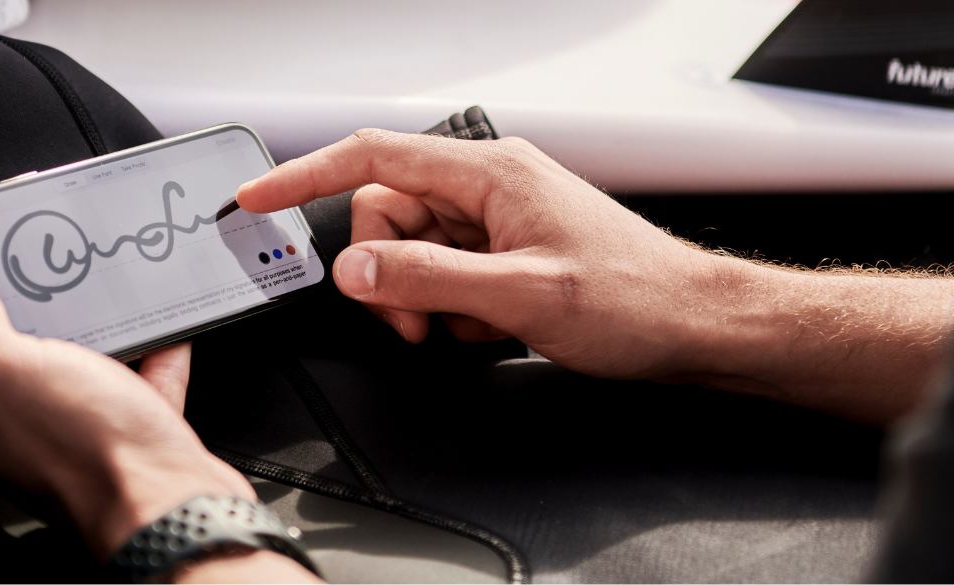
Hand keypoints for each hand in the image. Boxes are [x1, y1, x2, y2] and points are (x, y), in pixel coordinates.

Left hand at [0, 263, 254, 555]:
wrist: (167, 501)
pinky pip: (141, 381)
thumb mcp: (4, 365)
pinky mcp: (134, 432)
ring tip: (97, 288)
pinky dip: (152, 352)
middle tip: (34, 260)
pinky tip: (162, 330)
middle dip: (23, 303)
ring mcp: (82, 427)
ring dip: (90, 325)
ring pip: (80, 363)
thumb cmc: (85, 449)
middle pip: (15, 349)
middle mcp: (26, 421)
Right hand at [237, 130, 953, 424]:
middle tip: (416, 324)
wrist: (696, 326)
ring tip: (470, 330)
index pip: (372, 159)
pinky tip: (492, 327)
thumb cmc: (636, 298)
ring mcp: (497, 220)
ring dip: (422, 301)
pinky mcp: (505, 252)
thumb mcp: (521, 296)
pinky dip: (451, 310)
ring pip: (411, 254)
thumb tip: (354, 266)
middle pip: (385, 218)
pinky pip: (444, 276)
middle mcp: (488, 187)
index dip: (303, 176)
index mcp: (489, 174)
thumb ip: (427, 279)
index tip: (257, 198)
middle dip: (386, 277)